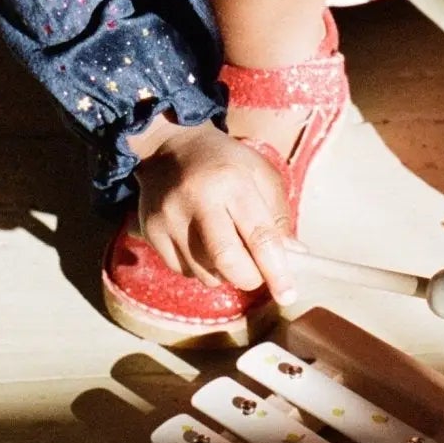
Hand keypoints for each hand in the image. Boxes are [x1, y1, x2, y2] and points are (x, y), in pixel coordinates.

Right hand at [134, 121, 299, 305]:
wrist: (170, 147)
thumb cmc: (226, 162)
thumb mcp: (261, 175)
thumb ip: (277, 216)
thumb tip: (293, 257)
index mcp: (232, 182)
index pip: (259, 236)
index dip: (276, 271)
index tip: (288, 295)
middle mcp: (197, 200)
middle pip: (226, 261)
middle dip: (249, 278)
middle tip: (258, 273)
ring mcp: (169, 218)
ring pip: (204, 273)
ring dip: (225, 274)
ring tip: (228, 248)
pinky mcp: (151, 232)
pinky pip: (183, 271)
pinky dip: (201, 269)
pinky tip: (203, 245)